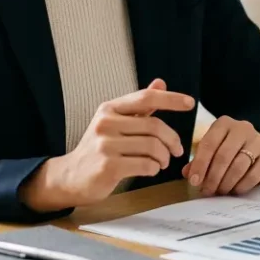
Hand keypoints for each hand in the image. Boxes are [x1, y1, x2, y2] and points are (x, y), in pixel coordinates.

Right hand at [23, 79, 193, 210]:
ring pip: (153, 147)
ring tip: (162, 163)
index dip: (171, 99)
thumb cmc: (98, 149)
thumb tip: (160, 82)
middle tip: (177, 150)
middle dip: (172, 140)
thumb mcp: (115, 123)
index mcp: (109, 109)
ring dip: (164, 157)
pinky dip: (154, 169)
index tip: (190, 103)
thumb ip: (138, 106)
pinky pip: (145, 165)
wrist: (70, 177)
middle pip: (155, 126)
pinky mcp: (108, 166)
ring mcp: (105, 145)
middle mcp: (106, 123)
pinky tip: (150, 170)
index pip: (146, 97)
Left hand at [182, 115, 259, 196]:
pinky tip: (234, 191)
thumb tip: (188, 173)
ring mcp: (258, 141)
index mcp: (224, 124)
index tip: (194, 181)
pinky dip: (241, 186)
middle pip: (224, 156)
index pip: (209, 143)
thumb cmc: (231, 149)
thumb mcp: (214, 149)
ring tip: (220, 192)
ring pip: (238, 166)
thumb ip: (200, 160)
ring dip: (226, 183)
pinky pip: (253, 175)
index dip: (200, 164)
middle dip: (213, 177)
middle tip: (207, 191)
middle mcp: (242, 128)